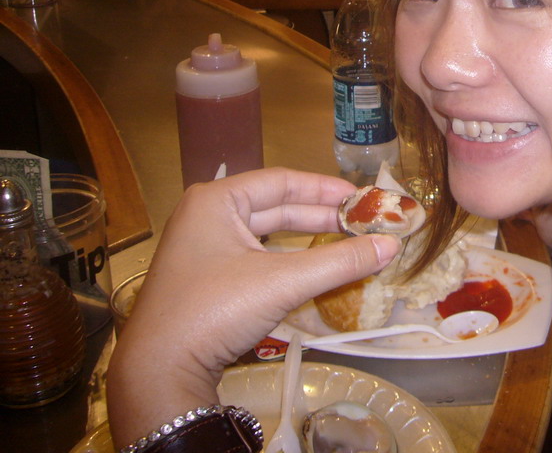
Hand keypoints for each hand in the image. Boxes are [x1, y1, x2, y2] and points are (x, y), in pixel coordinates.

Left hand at [107, 167, 399, 446]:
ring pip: (266, 236)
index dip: (324, 188)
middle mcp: (207, 216)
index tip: (360, 197)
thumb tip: (392, 245)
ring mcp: (203, 249)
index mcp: (216, 201)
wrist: (158, 371)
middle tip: (361, 223)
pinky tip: (314, 270)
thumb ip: (339, 262)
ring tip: (346, 244)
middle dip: (320, 217)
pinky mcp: (206, 279)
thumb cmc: (215, 310)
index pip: (281, 181)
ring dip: (306, 241)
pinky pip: (256, 259)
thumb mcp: (282, 282)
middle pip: (274, 208)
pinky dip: (287, 262)